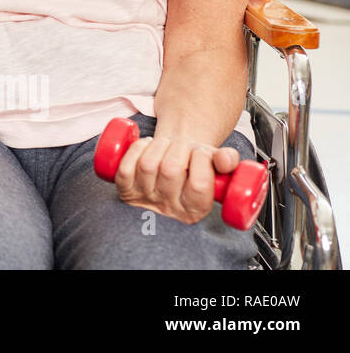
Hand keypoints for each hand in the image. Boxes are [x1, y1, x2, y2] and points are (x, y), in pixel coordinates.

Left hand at [113, 132, 240, 224]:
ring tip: (166, 143)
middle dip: (178, 148)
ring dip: (158, 146)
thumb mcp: (215, 167)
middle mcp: (169, 209)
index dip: (201, 160)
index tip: (200, 150)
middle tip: (183, 144)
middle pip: (171, 171)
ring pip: (148, 166)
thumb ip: (228, 161)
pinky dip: (136, 150)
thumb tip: (226, 158)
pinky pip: (126, 168)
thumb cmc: (194, 167)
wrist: (169, 171)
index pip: (199, 185)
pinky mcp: (125, 190)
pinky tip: (146, 144)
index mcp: (196, 209)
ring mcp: (144, 199)